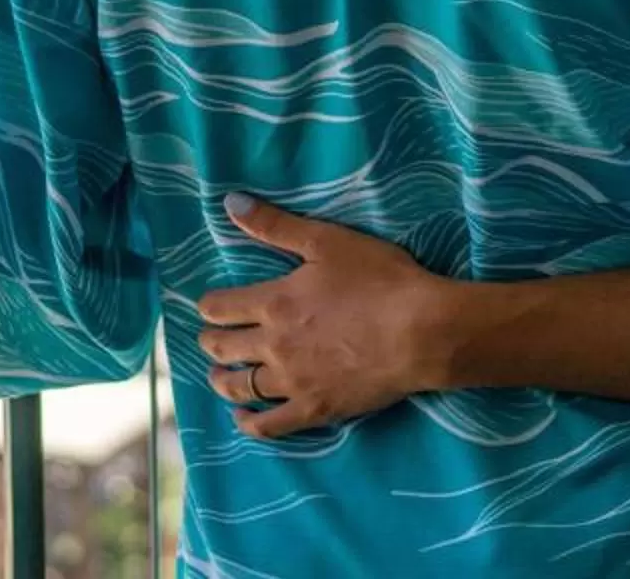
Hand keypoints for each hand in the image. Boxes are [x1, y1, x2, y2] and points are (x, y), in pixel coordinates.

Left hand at [194, 195, 458, 439]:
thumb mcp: (327, 241)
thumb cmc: (379, 280)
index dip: (209, 307)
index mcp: (274, 303)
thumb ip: (275, 225)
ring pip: (240, 387)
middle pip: (223, 348)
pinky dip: (248, 423)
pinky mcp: (314, 410)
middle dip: (211, 342)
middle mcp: (273, 346)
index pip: (220, 308)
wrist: (420, 332)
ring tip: (219, 376)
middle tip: (210, 340)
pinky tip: (242, 418)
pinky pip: (269, 426)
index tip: (209, 307)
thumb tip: (229, 202)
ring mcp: (292, 383)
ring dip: (222, 380)